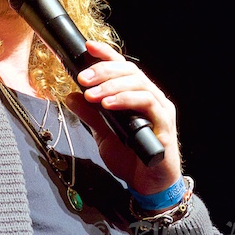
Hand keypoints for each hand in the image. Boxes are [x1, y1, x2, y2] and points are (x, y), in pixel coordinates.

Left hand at [64, 40, 182, 198]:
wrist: (149, 187)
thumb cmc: (131, 159)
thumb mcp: (103, 135)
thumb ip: (90, 115)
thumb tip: (70, 95)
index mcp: (136, 95)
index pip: (122, 67)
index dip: (106, 54)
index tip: (88, 47)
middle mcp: (151, 97)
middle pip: (129, 70)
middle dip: (103, 70)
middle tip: (82, 79)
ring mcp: (160, 109)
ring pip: (138, 83)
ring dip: (111, 85)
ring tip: (91, 94)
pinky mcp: (165, 124)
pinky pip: (147, 103)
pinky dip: (125, 100)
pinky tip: (108, 105)